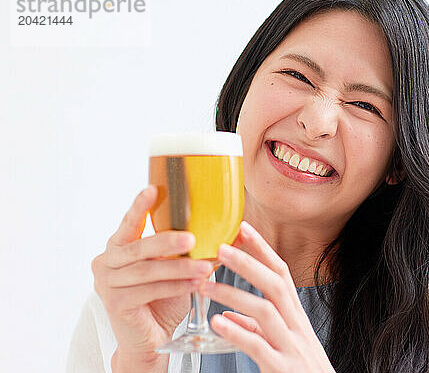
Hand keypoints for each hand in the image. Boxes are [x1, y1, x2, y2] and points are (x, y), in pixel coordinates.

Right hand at [91, 186, 213, 371]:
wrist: (149, 338)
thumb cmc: (161, 299)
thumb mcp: (173, 268)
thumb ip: (184, 249)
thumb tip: (223, 230)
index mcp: (118, 247)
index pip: (129, 223)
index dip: (140, 206)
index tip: (153, 189)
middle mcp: (106, 262)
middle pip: (140, 247)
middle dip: (168, 241)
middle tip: (192, 238)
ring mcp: (106, 283)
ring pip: (147, 270)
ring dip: (179, 268)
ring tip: (204, 265)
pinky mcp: (115, 303)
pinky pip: (149, 290)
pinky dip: (175, 286)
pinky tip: (195, 283)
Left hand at [199, 221, 334, 372]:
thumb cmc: (301, 371)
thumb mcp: (284, 344)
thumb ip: (256, 329)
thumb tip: (228, 316)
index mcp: (294, 317)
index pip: (281, 273)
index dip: (263, 249)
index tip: (244, 228)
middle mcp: (296, 326)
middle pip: (275, 285)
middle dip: (248, 263)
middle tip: (221, 247)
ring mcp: (291, 346)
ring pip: (265, 311)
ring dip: (234, 294)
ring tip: (206, 285)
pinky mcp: (283, 368)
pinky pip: (259, 346)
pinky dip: (237, 333)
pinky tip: (217, 323)